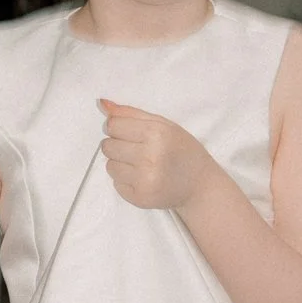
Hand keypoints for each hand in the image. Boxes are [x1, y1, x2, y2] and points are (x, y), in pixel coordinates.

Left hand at [97, 98, 211, 212]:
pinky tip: (143, 178)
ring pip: (109, 166)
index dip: (118, 127)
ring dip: (120, 164)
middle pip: (107, 146)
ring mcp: (144, 181)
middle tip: (137, 149)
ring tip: (141, 164)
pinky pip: (116, 184)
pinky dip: (126, 180)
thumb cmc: (182, 150)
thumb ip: (131, 113)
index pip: (113, 125)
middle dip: (118, 145)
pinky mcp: (140, 198)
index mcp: (156, 134)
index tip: (129, 132)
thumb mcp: (164, 124)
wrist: (200, 186)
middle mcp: (149, 157)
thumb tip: (101, 103)